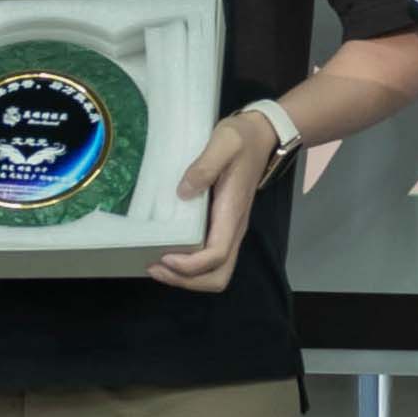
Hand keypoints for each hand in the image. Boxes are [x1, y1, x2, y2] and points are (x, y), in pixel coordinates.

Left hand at [146, 106, 285, 294]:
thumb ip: (205, 165)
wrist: (262, 135)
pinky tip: (168, 251)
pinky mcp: (223, 227)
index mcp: (232, 213)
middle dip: (186, 280)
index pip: (216, 255)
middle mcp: (233, 229)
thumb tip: (182, 192)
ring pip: (215, 272)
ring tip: (157, 264)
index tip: (163, 257)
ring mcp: (230, 230)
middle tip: (155, 267)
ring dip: (186, 277)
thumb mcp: (224, 142)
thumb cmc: (242, 139)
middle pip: (218, 276)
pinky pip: (210, 260)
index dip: (189, 265)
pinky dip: (189, 266)